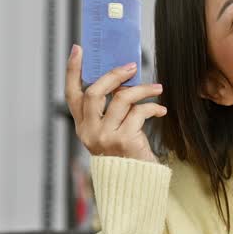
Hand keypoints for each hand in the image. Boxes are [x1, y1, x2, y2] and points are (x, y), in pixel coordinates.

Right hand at [65, 44, 166, 164]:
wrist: (136, 184)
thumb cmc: (126, 155)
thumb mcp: (112, 130)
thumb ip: (110, 109)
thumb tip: (123, 78)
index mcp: (83, 126)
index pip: (72, 94)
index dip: (73, 71)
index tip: (78, 49)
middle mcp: (89, 132)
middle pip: (95, 92)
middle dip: (115, 75)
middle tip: (132, 67)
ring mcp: (105, 137)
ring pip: (121, 99)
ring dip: (142, 89)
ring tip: (157, 88)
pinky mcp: (124, 141)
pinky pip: (139, 113)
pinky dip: (152, 107)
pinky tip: (160, 110)